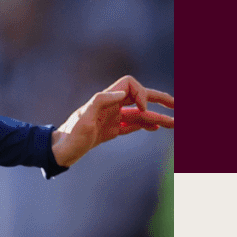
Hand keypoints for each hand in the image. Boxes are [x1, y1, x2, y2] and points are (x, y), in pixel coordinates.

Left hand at [51, 75, 174, 167]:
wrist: (60, 152)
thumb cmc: (70, 136)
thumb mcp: (83, 119)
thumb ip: (100, 102)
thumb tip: (123, 93)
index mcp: (105, 100)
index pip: (130, 84)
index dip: (141, 93)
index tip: (142, 110)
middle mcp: (111, 106)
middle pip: (140, 96)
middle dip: (158, 99)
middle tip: (177, 105)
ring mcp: (112, 118)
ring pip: (140, 114)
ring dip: (158, 117)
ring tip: (176, 123)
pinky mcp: (112, 130)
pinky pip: (133, 125)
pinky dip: (147, 125)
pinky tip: (158, 127)